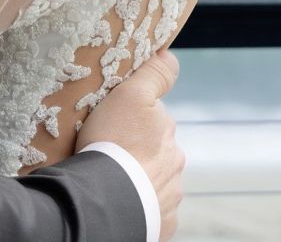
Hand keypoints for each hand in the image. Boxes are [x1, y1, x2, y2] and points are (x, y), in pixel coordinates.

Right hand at [78, 49, 184, 238]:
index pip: (155, 123)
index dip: (133, 121)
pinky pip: (147, 212)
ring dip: (137, 181)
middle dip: (138, 154)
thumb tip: (171, 56)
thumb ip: (154, 74)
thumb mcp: (131, 95)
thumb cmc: (114, 144)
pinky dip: (135, 206)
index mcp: (170, 140)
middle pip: (155, 154)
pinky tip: (117, 201)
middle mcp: (175, 169)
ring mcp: (168, 201)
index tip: (113, 126)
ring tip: (109, 181)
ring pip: (152, 184)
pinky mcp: (158, 227)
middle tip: (108, 155)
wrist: (105, 202)